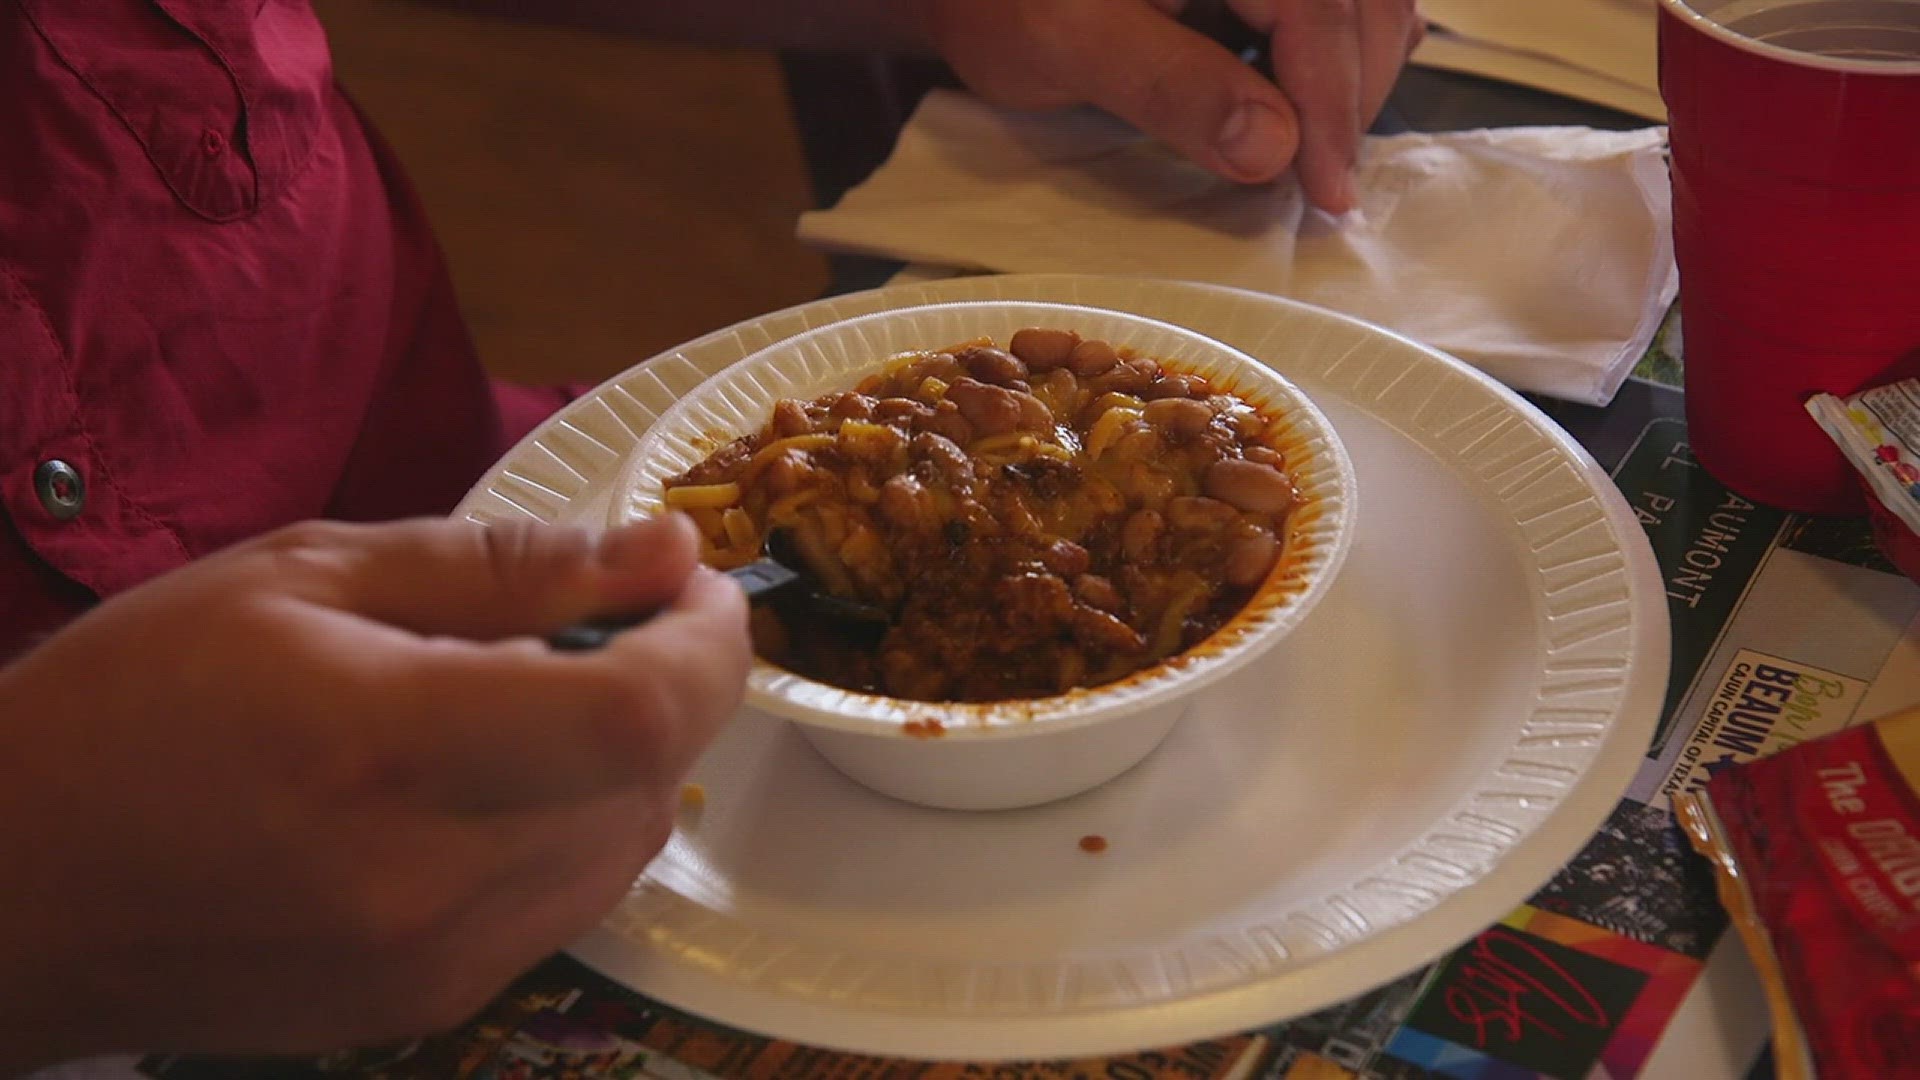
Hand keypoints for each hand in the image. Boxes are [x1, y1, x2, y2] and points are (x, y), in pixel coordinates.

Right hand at [0, 516, 748, 1067]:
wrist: (14, 889)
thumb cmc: (136, 702)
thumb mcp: (307, 576)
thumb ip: (506, 567)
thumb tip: (665, 549)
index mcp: (391, 748)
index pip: (639, 715)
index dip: (707, 642)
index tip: (692, 582)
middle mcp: (433, 878)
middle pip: (654, 781)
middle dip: (670, 685)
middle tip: (606, 621)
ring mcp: (439, 962)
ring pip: (629, 846)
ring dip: (626, 757)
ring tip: (530, 696)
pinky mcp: (433, 1005)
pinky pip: (570, 902)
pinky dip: (574, 824)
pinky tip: (491, 779)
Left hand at [923, 0, 1422, 211]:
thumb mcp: (1068, 45)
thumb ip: (1171, 87)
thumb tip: (1274, 146)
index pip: (1315, 8)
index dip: (1332, 103)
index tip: (1328, 189)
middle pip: (1358, 0)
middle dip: (1351, 91)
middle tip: (1325, 184)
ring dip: (1351, 67)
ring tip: (1318, 147)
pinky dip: (1337, 39)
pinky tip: (1312, 93)